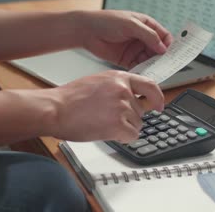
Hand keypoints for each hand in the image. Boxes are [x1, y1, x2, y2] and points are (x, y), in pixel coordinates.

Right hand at [48, 71, 163, 142]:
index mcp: (118, 77)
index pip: (150, 85)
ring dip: (123, 128)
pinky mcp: (118, 124)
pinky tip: (106, 132)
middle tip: (108, 118)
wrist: (56, 109)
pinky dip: (122, 138)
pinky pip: (132, 136)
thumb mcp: (96, 82)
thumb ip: (116, 87)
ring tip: (102, 123)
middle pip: (141, 110)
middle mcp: (123, 90)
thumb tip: (132, 97)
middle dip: (129, 118)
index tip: (159, 105)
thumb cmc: (69, 99)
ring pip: (137, 124)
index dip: (157, 97)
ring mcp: (122, 107)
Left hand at [79, 10, 173, 68]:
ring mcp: (134, 49)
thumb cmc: (107, 21)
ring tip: (155, 71)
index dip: (169, 44)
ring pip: (148, 59)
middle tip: (165, 66)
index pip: (163, 35)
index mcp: (145, 25)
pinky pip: (137, 66)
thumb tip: (163, 48)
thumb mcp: (131, 25)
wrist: (87, 30)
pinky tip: (144, 74)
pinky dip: (141, 70)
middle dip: (162, 58)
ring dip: (152, 65)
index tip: (172, 54)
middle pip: (158, 50)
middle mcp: (141, 37)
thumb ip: (148, 36)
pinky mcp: (125, 59)